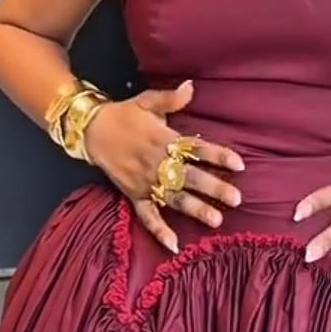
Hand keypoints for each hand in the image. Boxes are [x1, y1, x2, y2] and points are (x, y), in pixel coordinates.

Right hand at [85, 80, 244, 252]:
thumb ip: (171, 98)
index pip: (197, 149)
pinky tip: (173, 245)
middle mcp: (158, 162)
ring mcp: (146, 181)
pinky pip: (147, 215)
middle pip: (190, 177)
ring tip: (216, 220)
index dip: (218, 156)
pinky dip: (159, 230)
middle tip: (235, 199)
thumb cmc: (124, 115)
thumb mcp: (147, 101)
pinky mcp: (134, 195)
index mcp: (165, 139)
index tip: (239, 165)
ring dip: (195, 209)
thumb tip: (192, 87)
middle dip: (213, 188)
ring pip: (174, 197)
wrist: (91, 129)